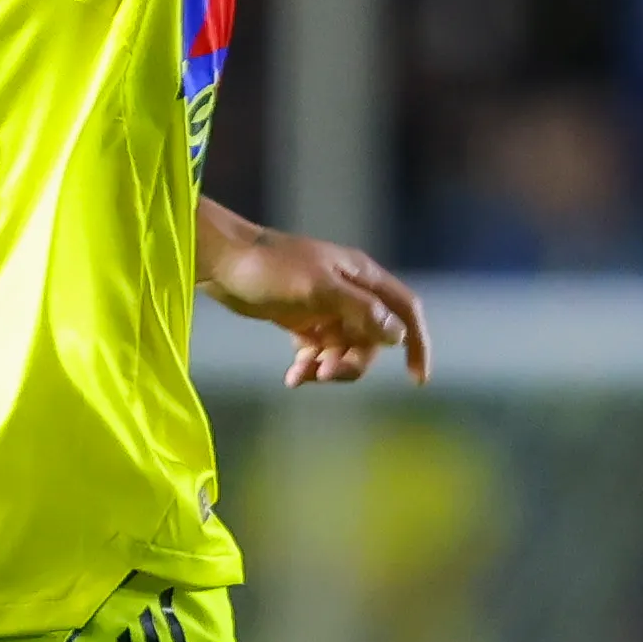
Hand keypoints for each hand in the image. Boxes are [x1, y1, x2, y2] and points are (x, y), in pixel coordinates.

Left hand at [204, 214, 429, 386]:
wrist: (224, 262)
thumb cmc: (272, 268)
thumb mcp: (319, 288)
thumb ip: (361, 309)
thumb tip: (398, 335)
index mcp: (362, 277)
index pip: (405, 309)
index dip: (418, 343)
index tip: (418, 380)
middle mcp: (350, 293)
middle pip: (372, 340)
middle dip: (353, 363)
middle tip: (326, 373)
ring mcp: (327, 308)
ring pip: (345, 350)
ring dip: (328, 368)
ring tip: (301, 376)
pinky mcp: (304, 321)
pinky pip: (319, 353)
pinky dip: (310, 368)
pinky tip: (292, 377)